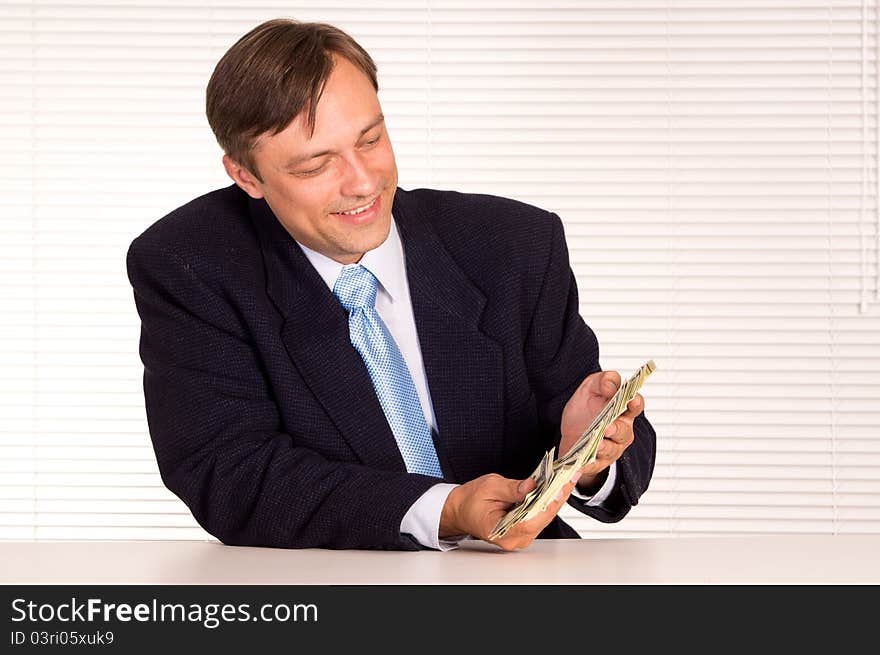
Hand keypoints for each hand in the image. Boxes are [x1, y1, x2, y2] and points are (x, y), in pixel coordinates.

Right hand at [439, 470, 583, 550]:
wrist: (460, 510)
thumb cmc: (470, 501)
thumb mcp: (489, 487)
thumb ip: (512, 488)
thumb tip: (532, 485)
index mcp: (503, 531)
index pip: (533, 518)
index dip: (550, 501)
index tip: (562, 484)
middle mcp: (515, 539)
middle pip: (543, 518)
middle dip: (558, 495)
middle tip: (570, 475)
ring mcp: (521, 536)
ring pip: (544, 516)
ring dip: (555, 497)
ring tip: (567, 478)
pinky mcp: (524, 529)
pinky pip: (540, 515)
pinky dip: (548, 500)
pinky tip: (556, 487)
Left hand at [559, 370, 643, 490]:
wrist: (571, 434)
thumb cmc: (586, 410)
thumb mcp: (591, 387)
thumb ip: (603, 380)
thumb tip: (611, 386)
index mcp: (622, 410)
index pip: (636, 405)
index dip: (635, 402)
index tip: (631, 399)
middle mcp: (621, 430)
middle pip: (624, 431)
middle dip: (617, 429)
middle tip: (608, 427)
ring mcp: (611, 447)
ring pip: (612, 449)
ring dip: (605, 447)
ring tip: (597, 444)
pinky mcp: (597, 462)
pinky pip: (595, 464)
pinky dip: (589, 464)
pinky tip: (584, 462)